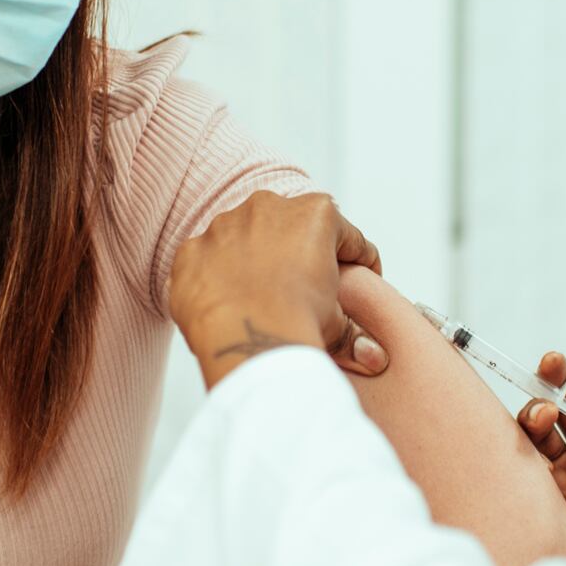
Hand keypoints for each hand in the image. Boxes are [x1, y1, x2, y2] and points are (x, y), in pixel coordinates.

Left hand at [169, 192, 389, 388]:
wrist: (243, 342)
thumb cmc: (295, 323)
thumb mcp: (336, 324)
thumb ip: (353, 331)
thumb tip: (374, 357)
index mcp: (315, 214)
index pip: (347, 237)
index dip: (359, 263)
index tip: (360, 281)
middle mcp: (267, 207)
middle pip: (292, 229)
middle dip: (298, 254)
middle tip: (303, 291)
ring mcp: (223, 226)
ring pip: (245, 241)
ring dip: (253, 263)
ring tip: (260, 301)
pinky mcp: (191, 251)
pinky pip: (207, 262)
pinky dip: (215, 280)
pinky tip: (226, 307)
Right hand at [517, 353, 565, 532]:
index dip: (561, 382)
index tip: (553, 362)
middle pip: (543, 424)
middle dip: (540, 405)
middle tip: (548, 408)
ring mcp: (552, 489)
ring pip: (526, 450)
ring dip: (529, 430)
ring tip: (543, 419)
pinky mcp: (538, 515)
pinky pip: (519, 486)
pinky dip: (514, 467)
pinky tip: (518, 454)